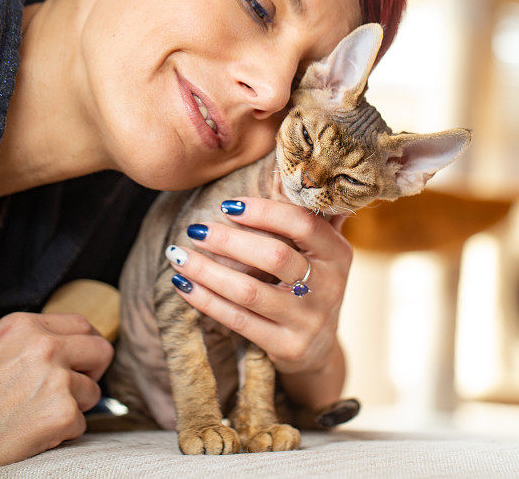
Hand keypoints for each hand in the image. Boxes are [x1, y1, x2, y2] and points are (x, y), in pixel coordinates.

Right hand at [0, 312, 113, 470]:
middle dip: (92, 371)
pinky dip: (63, 432)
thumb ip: (31, 342)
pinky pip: (81, 424)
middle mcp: (44, 347)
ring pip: (93, 392)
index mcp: (24, 327)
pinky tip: (34, 431)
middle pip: (101, 351)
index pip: (81, 325)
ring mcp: (56, 380)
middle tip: (72, 387)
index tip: (81, 360)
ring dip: (74, 406)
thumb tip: (68, 343)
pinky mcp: (62, 414)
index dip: (85, 345)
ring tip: (39, 413)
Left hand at [168, 197, 352, 375]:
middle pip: (276, 257)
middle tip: (196, 229)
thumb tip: (296, 169)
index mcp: (339, 255)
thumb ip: (313, 218)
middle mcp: (330, 287)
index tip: (227, 205)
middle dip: (229, 241)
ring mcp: (309, 320)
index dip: (265, 212)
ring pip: (250, 292)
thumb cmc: (310, 287)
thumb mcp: (323, 254)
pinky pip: (238, 320)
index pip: (304, 225)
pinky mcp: (287, 347)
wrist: (317, 348)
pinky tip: (183, 284)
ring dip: (208, 271)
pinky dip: (205, 300)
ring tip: (179, 255)